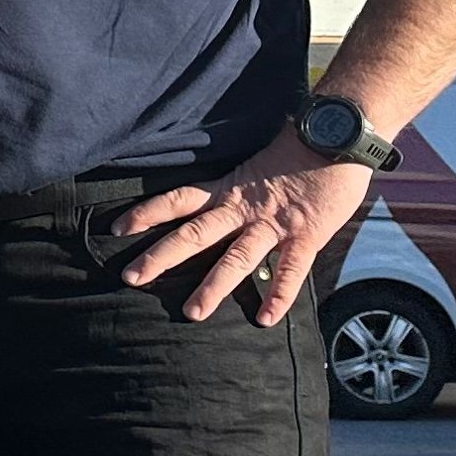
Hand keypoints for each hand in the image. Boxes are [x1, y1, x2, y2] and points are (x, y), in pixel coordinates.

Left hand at [107, 126, 375, 323]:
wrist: (339, 136)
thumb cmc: (299, 150)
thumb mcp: (256, 168)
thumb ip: (238, 190)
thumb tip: (218, 206)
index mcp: (229, 189)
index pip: (178, 200)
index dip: (147, 213)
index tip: (116, 228)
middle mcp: (243, 207)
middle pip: (194, 233)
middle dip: (160, 256)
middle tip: (130, 278)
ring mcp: (274, 223)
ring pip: (236, 258)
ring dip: (213, 287)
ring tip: (192, 314)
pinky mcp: (307, 234)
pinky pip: (290, 269)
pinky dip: (278, 295)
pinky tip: (264, 318)